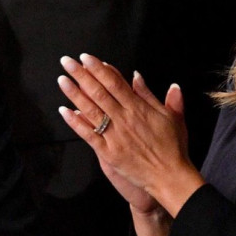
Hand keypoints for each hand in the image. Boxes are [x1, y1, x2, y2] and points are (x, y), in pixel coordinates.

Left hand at [57, 54, 203, 215]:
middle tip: (67, 62)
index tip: (86, 58)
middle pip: (99, 92)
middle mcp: (124, 119)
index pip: (115, 82)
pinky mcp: (108, 152)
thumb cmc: (173, 147)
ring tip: (62, 80)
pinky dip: (76, 122)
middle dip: (81, 75)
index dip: (99, 69)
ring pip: (91, 110)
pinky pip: (88, 135)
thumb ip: (152, 95)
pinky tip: (64, 111)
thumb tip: (138, 75)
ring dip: (74, 94)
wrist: (170, 177)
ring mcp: (115, 136)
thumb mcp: (171, 116)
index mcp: (139, 108)